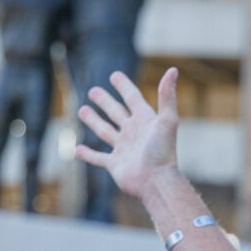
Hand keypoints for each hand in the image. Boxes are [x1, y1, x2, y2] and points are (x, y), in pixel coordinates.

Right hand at [76, 69, 180, 200]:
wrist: (156, 181)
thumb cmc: (163, 151)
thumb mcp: (167, 120)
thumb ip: (167, 95)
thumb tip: (173, 70)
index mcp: (145, 120)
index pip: (132, 98)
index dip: (124, 86)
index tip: (114, 76)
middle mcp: (134, 133)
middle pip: (116, 113)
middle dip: (105, 102)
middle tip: (93, 91)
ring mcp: (124, 149)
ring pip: (105, 131)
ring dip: (94, 121)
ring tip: (82, 110)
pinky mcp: (115, 165)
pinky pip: (98, 158)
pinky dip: (88, 154)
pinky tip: (77, 149)